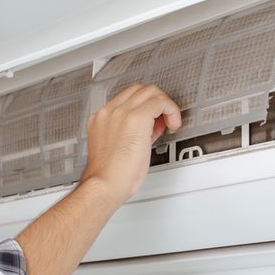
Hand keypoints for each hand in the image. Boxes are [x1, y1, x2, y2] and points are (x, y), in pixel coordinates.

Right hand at [80, 84, 181, 201]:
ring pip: (150, 91)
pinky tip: (173, 124)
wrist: (104, 186)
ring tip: (170, 122)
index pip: (127, 98)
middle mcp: (108, 112)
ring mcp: (120, 113)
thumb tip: (151, 127)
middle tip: (164, 119)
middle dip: (156, 101)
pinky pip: (159, 101)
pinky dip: (171, 110)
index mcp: (101, 119)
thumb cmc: (110, 176)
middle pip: (138, 89)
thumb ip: (133, 133)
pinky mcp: (135, 118)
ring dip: (164, 104)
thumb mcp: (118, 149)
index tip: (154, 121)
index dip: (145, 106)